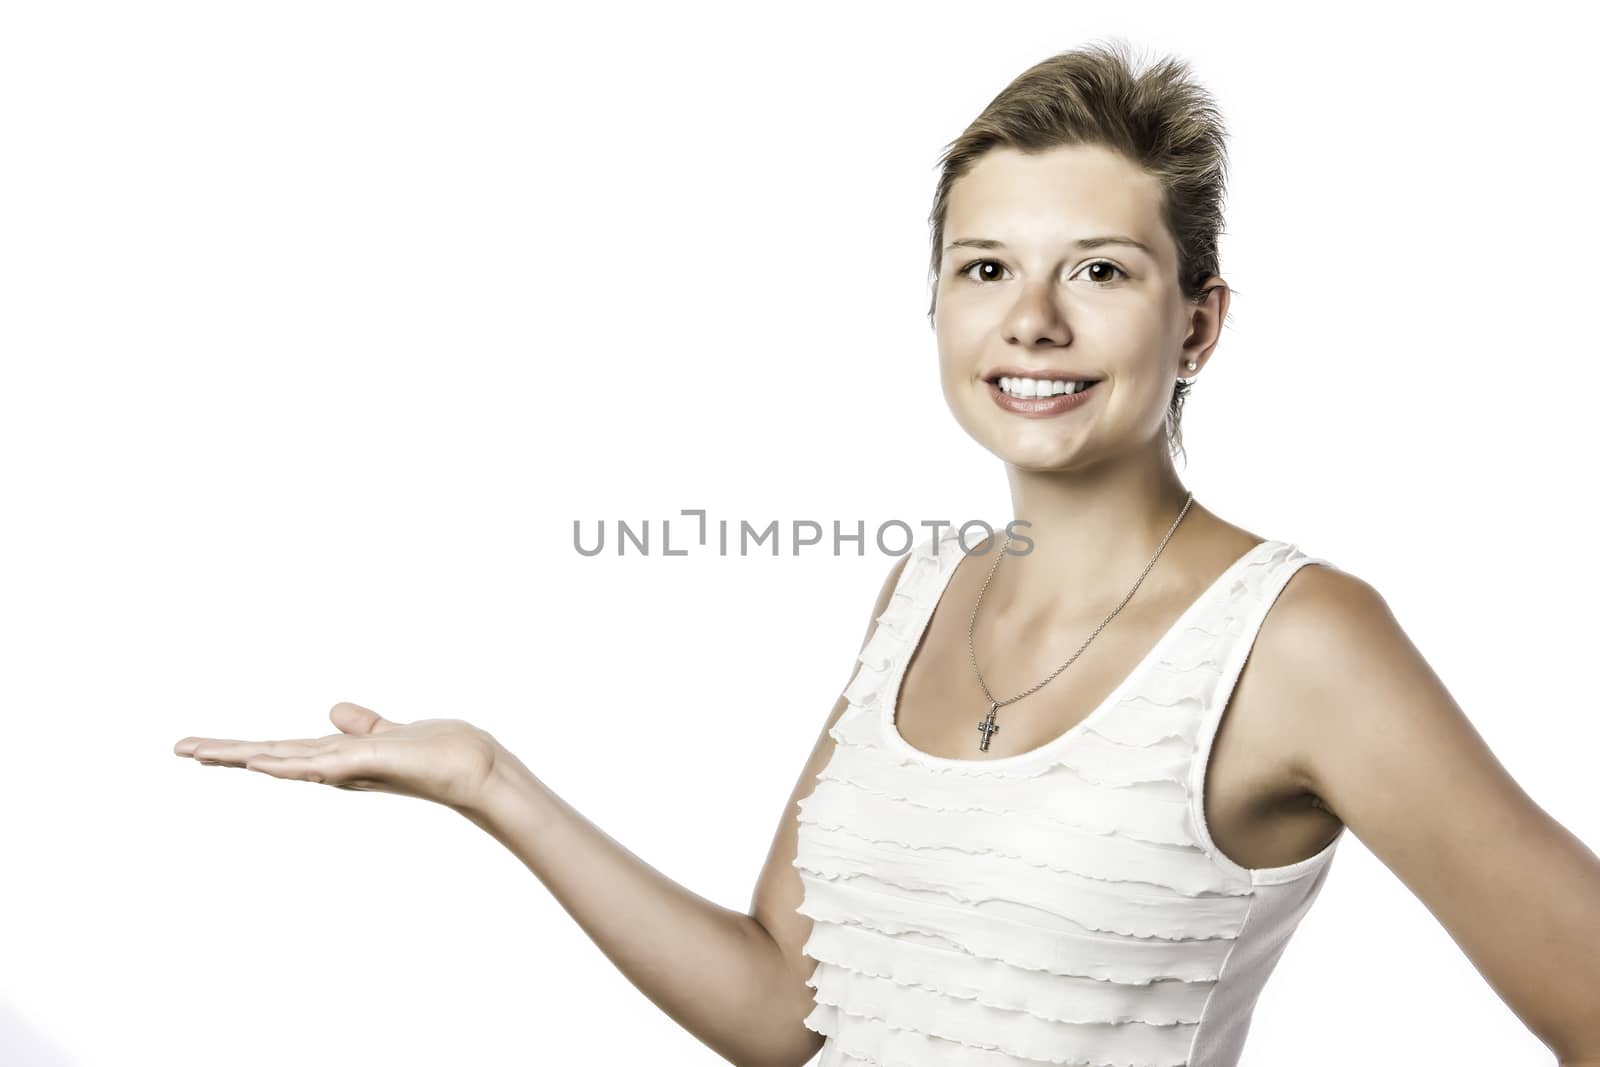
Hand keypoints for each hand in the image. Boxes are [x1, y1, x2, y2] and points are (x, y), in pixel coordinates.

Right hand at [173, 702, 501, 811]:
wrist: (478, 769)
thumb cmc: (438, 755)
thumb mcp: (388, 733)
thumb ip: (360, 726)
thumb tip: (332, 711)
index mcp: (337, 758)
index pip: (279, 750)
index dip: (240, 748)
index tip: (198, 746)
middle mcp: (338, 767)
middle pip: (271, 757)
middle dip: (225, 753)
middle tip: (177, 748)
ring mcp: (351, 768)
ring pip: (287, 760)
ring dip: (244, 755)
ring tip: (201, 751)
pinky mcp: (371, 763)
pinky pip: (323, 763)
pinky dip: (291, 764)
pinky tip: (260, 762)